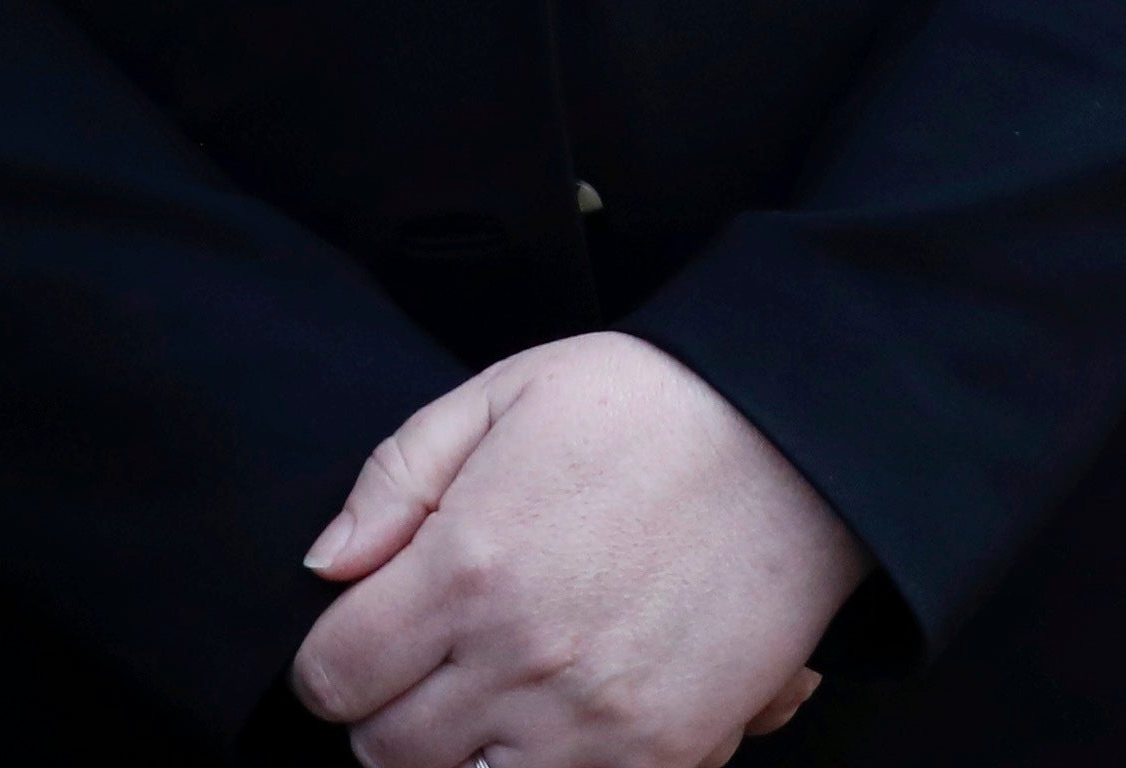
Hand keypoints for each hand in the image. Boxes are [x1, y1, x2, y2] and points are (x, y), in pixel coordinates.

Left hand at [289, 333, 868, 767]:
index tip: (359, 644)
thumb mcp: (502, 393)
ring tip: (488, 706)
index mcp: (467, 564)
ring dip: (459, 759)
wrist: (799, 443)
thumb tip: (326, 566)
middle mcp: (522, 657)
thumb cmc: (645, 405)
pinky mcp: (663, 757)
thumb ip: (395, 478)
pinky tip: (555, 727)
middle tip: (423, 674)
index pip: (332, 678)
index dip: (329, 667)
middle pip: (386, 753)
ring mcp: (595, 723)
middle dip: (385, 717)